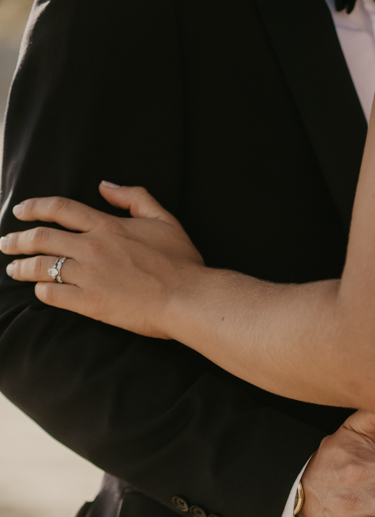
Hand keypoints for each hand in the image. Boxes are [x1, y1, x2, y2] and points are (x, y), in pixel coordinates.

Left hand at [1, 182, 203, 337]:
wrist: (188, 298)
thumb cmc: (181, 262)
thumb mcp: (163, 219)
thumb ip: (134, 197)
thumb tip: (105, 186)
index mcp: (107, 226)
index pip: (59, 209)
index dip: (34, 207)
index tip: (20, 211)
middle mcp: (92, 247)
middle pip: (42, 237)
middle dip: (17, 239)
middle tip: (6, 244)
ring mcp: (89, 276)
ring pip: (42, 266)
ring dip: (22, 266)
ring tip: (12, 269)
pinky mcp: (91, 303)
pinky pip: (54, 295)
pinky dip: (42, 291)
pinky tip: (39, 291)